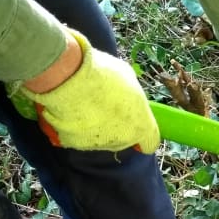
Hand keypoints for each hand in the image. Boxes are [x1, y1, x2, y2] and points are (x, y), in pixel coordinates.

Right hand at [8, 29, 158, 153]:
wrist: (68, 78)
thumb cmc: (104, 74)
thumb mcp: (128, 78)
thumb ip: (132, 95)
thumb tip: (129, 96)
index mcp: (141, 126)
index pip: (150, 143)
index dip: (144, 135)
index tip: (137, 127)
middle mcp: (123, 140)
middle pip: (125, 139)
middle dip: (118, 127)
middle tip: (106, 107)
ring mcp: (99, 144)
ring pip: (102, 139)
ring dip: (97, 128)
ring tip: (85, 106)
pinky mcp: (75, 143)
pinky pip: (79, 137)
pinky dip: (76, 128)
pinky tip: (70, 112)